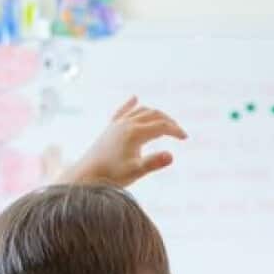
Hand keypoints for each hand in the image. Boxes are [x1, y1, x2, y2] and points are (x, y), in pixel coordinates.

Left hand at [62, 96, 187, 186]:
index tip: (185, 138)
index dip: (175, 130)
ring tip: (166, 123)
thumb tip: (172, 156)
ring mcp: (117, 124)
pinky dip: (131, 104)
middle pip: (154, 114)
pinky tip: (135, 98)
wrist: (87, 175)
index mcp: (135, 133)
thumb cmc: (112, 175)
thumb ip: (154, 162)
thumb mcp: (136, 171)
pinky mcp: (110, 128)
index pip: (161, 126)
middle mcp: (126, 124)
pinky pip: (122, 111)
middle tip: (179, 132)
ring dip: (156, 114)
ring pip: (141, 111)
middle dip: (169, 121)